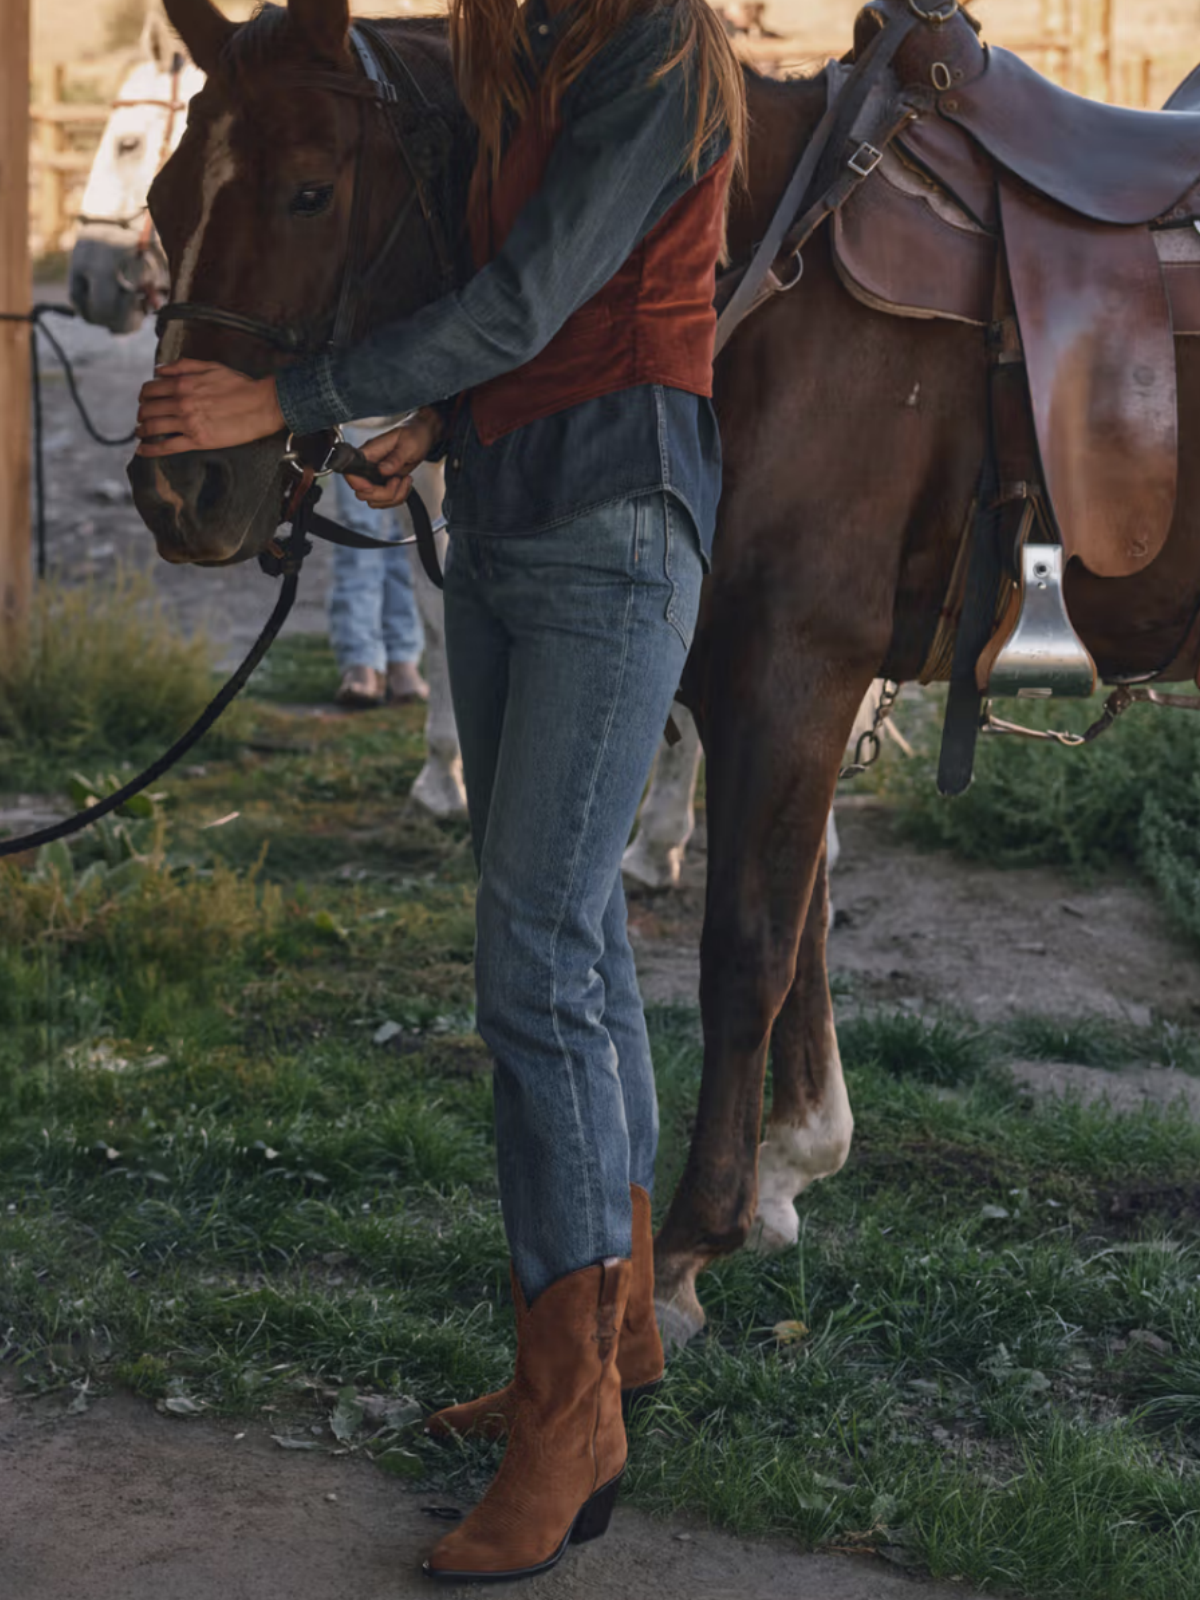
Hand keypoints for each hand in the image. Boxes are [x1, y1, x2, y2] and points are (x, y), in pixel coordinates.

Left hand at [134, 359, 284, 455]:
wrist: (261, 405)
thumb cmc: (240, 386)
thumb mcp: (211, 366)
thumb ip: (183, 366)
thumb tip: (161, 370)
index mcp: (183, 383)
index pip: (150, 389)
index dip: (144, 395)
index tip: (145, 400)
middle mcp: (181, 403)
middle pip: (147, 409)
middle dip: (141, 413)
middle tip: (143, 417)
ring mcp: (188, 423)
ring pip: (153, 427)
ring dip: (142, 430)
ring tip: (141, 433)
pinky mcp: (197, 440)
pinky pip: (167, 446)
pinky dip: (150, 449)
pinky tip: (142, 450)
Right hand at [345, 408, 443, 510]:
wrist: (421, 435)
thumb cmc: (414, 435)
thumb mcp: (408, 444)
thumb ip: (395, 458)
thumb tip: (382, 470)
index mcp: (369, 453)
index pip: (351, 472)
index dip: (359, 484)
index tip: (375, 486)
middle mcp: (369, 466)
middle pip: (362, 493)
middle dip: (383, 494)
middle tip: (398, 480)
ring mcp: (375, 476)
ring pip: (374, 500)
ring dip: (393, 497)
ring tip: (405, 481)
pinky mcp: (383, 483)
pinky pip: (384, 500)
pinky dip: (397, 498)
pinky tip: (405, 484)